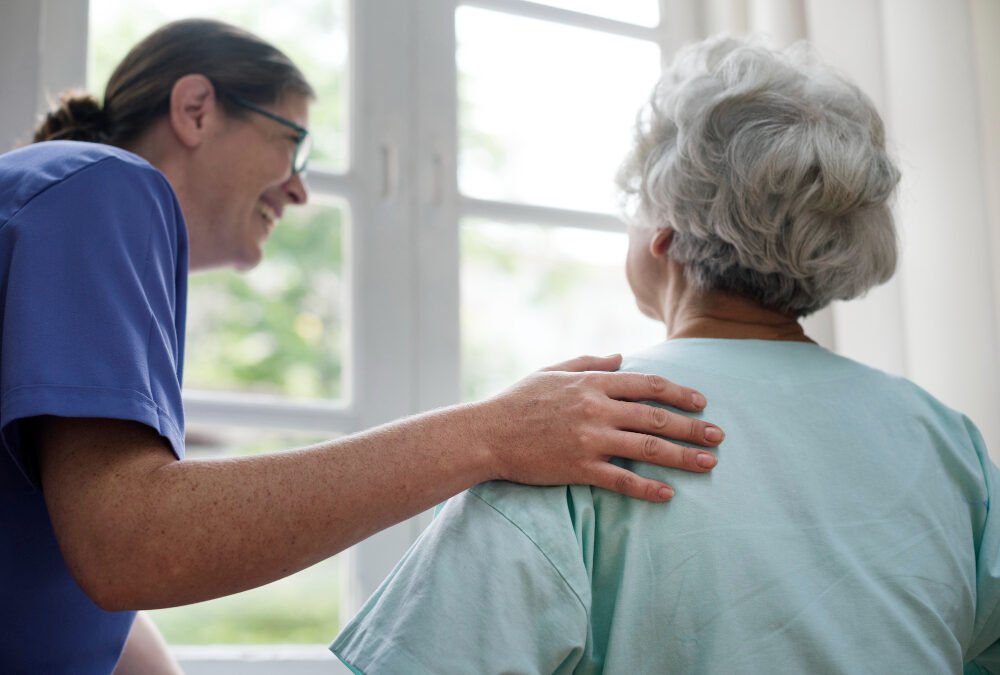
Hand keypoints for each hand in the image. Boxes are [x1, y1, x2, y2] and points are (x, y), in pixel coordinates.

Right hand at [481, 354, 722, 501]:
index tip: (701, 402)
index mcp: (592, 383)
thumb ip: (589, 362)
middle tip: (718, 436)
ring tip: (709, 463)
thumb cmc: (517, 401)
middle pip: (656, 416)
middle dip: (692, 426)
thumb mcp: (552, 371)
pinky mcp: (579, 467)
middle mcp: (596, 409)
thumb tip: (621, 357)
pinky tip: (668, 494)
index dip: (679, 392)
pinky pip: (621, 479)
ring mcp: (589, 439)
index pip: (647, 385)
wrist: (486, 434)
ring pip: (647, 447)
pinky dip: (647, 488)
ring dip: (683, 456)